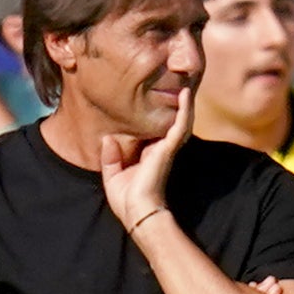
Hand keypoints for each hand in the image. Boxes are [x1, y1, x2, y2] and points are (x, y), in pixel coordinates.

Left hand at [101, 85, 194, 232]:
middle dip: (175, 104)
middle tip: (178, 83)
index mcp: (147, 154)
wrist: (137, 212)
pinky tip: (187, 94)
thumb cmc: (127, 200)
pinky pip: (180, 125)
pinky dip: (184, 109)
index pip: (153, 130)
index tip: (153, 96)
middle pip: (170, 121)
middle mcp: (160, 149)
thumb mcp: (112, 176)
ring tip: (186, 81)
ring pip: (180, 119)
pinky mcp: (169, 148)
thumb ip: (110, 157)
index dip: (155, 114)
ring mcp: (166, 148)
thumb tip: (107, 138)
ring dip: (184, 102)